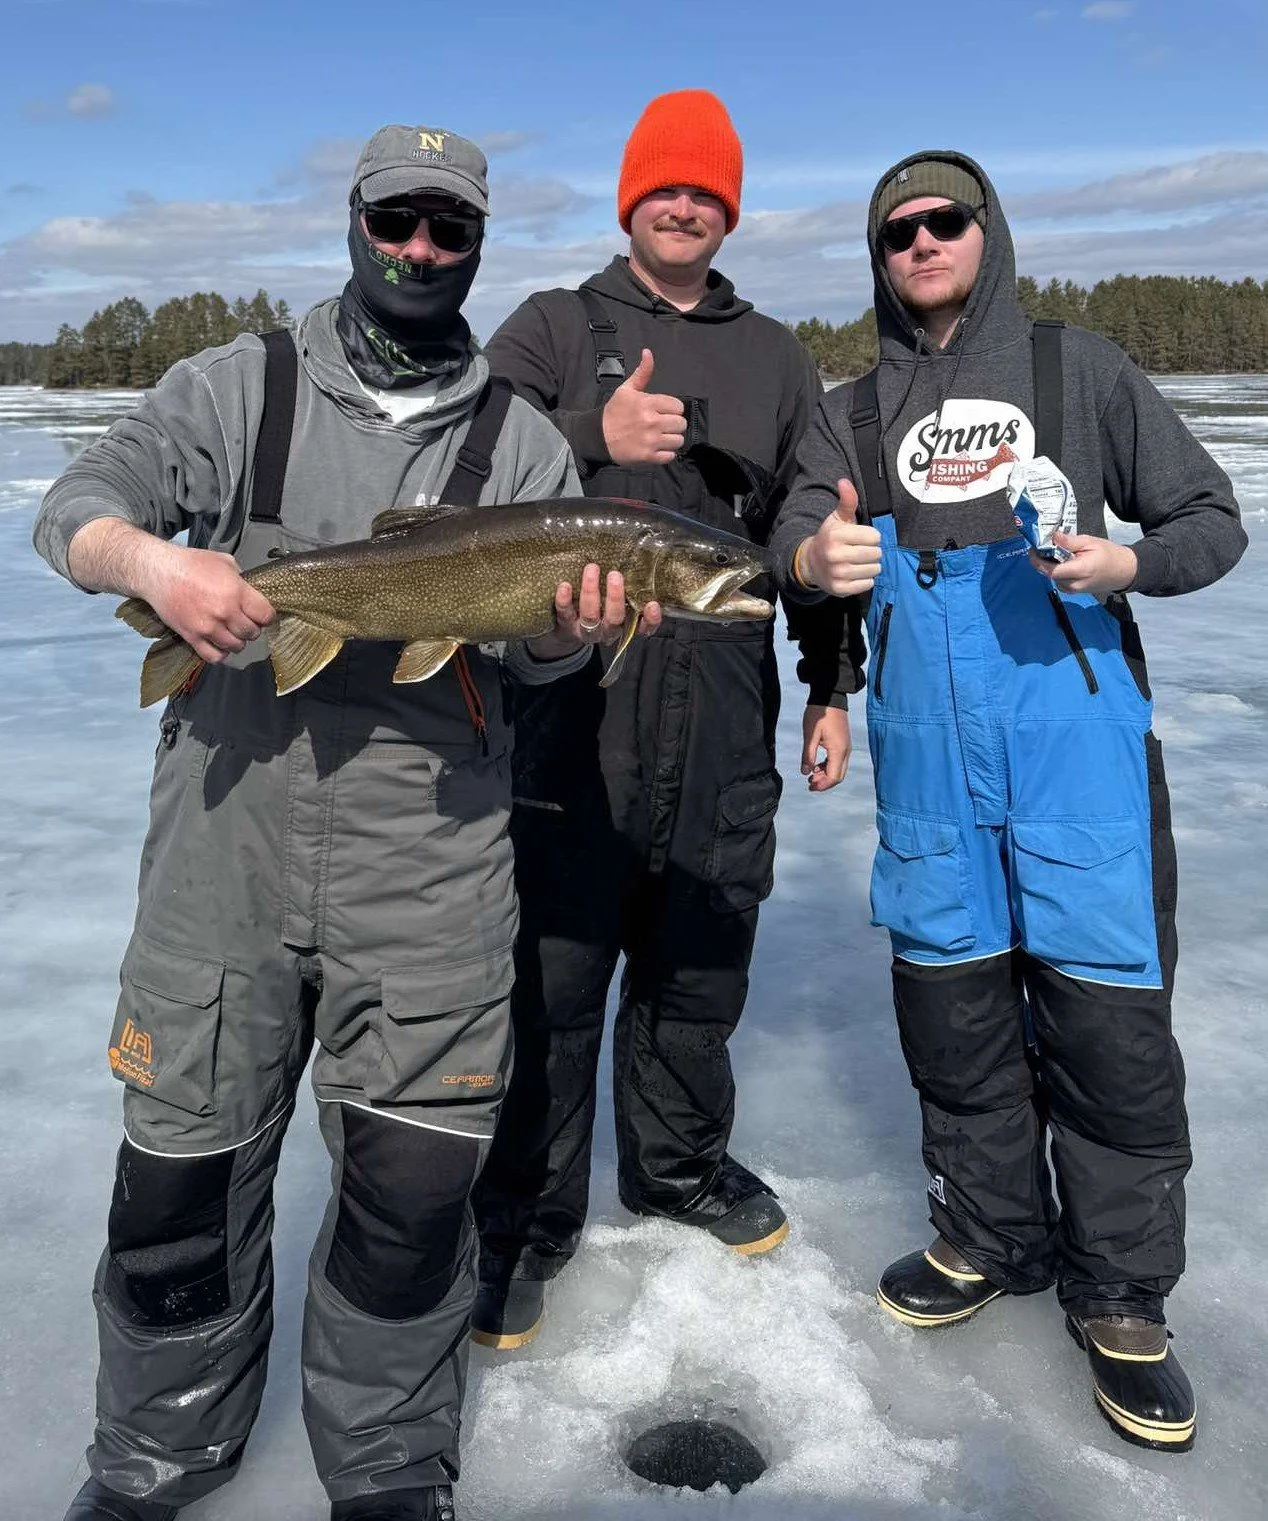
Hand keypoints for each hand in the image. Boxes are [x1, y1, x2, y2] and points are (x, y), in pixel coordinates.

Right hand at [145, 544, 275, 661]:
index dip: (267, 616)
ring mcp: (208, 627)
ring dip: (237, 641)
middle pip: (252, 633)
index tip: (262, 616)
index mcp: (236, 592)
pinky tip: (219, 645)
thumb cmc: (190, 563)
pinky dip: (220, 654)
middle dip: (252, 629)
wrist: (158, 571)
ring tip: (231, 633)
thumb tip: (251, 592)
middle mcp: (225, 612)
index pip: (266, 616)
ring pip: (236, 647)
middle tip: (245, 623)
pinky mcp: (192, 637)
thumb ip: (241, 579)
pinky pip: (214, 656)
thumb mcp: (224, 562)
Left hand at [525, 563, 661, 659]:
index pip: (643, 628)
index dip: (650, 620)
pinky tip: (565, 586)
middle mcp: (607, 631)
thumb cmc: (600, 606)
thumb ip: (627, 587)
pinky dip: (565, 600)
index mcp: (625, 625)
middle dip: (615, 598)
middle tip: (615, 575)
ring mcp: (586, 630)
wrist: (568, 629)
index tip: (652, 604)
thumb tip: (636, 555)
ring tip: (592, 569)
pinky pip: (565, 614)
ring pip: (590, 616)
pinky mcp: (566, 625)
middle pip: (614, 619)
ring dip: (591, 592)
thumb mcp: (616, 600)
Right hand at [601, 349, 686, 465]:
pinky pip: (670, 456)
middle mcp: (652, 422)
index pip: (678, 407)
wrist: (598, 437)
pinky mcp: (648, 457)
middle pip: (681, 424)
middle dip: (674, 425)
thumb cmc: (614, 412)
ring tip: (661, 438)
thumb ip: (642, 373)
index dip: (673, 409)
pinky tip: (657, 448)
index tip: (663, 412)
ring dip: (672, 440)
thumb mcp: (626, 390)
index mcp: (648, 403)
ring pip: (678, 440)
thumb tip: (648, 352)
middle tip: (663, 426)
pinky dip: (666, 454)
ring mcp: (651, 440)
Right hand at [796, 480, 881, 596]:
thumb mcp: (837, 519)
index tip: (861, 538)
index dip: (871, 536)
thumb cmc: (830, 538)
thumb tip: (844, 481)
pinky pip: (867, 584)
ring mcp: (837, 573)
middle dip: (872, 552)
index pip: (874, 536)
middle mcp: (835, 554)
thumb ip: (846, 501)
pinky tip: (856, 574)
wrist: (810, 564)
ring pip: (874, 569)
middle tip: (860, 551)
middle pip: (875, 553)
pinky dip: (865, 579)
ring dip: (870, 566)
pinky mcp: (840, 588)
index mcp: (836, 535)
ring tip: (859, 562)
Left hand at [801, 704, 851, 792]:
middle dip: (825, 783)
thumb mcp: (810, 734)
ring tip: (811, 776)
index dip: (822, 785)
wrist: (830, 696)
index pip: (834, 776)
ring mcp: (846, 747)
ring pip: (839, 769)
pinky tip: (817, 766)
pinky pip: (838, 761)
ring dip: (826, 776)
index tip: (810, 786)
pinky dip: (828, 767)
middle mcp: (846, 750)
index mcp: (838, 749)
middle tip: (809, 784)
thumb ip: (808, 755)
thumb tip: (805, 772)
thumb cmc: (819, 713)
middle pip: (839, 776)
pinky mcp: (843, 743)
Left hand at [1029, 532, 1137, 595]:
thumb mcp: (1090, 542)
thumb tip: (1053, 536)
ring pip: (1053, 577)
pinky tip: (1063, 561)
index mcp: (1080, 571)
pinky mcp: (1073, 591)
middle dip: (1043, 560)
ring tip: (1055, 552)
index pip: (1051, 570)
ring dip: (1050, 565)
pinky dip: (1057, 570)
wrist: (1124, 571)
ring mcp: (1073, 590)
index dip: (1038, 560)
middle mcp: (1074, 584)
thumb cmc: (1109, 555)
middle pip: (1049, 573)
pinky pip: (1059, 580)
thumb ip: (1069, 541)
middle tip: (1043, 546)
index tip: (1033, 549)